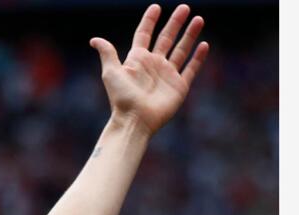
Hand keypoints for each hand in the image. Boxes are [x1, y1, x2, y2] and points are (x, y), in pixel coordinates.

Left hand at [90, 4, 209, 134]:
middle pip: (167, 38)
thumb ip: (107, 53)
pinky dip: (198, 57)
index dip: (150, 20)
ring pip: (181, 50)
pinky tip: (204, 44)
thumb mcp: (111, 72)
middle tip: (184, 7)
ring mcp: (167, 75)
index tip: (156, 7)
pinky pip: (191, 68)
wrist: (135, 120)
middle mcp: (154, 64)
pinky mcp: (179, 86)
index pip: (144, 34)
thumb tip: (94, 39)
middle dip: (176, 23)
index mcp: (137, 59)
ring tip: (198, 19)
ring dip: (190, 35)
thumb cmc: (121, 98)